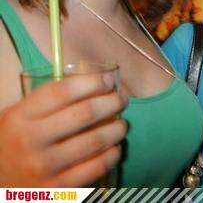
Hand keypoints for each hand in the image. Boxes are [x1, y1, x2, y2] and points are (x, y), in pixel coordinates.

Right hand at [0, 73, 126, 186]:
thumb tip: (92, 82)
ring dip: (117, 128)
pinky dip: (113, 154)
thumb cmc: (14, 141)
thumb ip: (48, 100)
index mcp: (21, 117)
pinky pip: (97, 167)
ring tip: (121, 124)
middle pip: (85, 113)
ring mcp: (46, 166)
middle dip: (112, 102)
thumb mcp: (18, 115)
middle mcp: (32, 140)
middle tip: (121, 99)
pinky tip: (114, 147)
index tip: (107, 80)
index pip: (63, 91)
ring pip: (96, 140)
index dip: (91, 82)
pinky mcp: (59, 188)